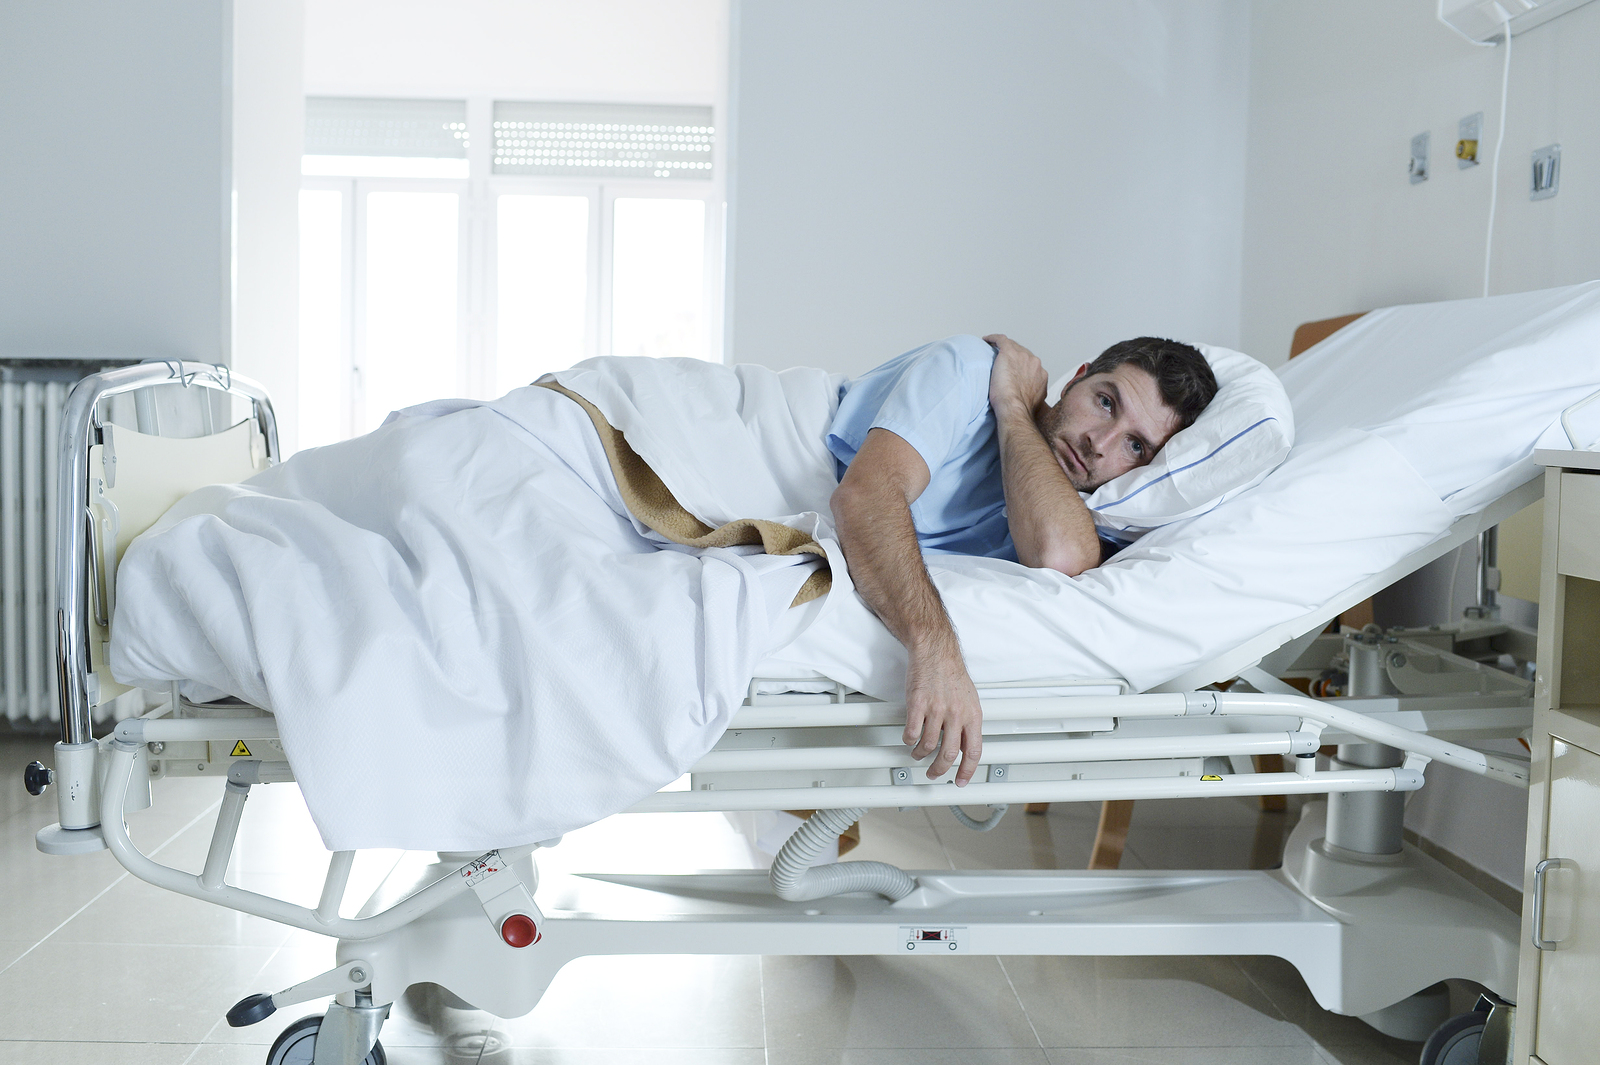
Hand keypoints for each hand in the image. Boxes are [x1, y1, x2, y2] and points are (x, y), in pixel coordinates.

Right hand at [903, 645, 983, 784]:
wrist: (936, 651)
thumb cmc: (952, 674)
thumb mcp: (970, 700)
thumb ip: (968, 723)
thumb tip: (964, 745)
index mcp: (972, 715)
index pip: (973, 751)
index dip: (968, 770)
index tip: (960, 781)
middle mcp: (956, 714)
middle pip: (948, 754)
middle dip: (940, 770)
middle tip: (934, 773)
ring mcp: (936, 709)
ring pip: (928, 745)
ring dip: (921, 755)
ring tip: (918, 754)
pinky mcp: (918, 704)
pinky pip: (912, 732)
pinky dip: (909, 740)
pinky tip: (909, 739)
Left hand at [984, 334, 1048, 418]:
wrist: (1014, 407)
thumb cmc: (1020, 409)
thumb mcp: (1034, 402)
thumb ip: (1034, 394)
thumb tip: (1029, 396)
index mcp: (1041, 373)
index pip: (1030, 364)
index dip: (1021, 365)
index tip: (1012, 368)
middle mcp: (1034, 362)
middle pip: (1022, 353)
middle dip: (1013, 355)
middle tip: (1001, 360)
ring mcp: (1022, 356)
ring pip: (1012, 346)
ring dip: (1003, 347)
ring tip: (992, 349)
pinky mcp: (1008, 352)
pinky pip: (1001, 340)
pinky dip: (993, 339)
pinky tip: (986, 340)